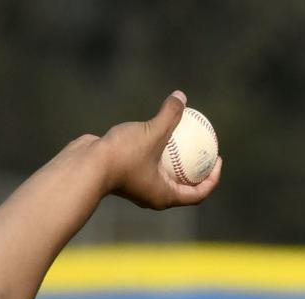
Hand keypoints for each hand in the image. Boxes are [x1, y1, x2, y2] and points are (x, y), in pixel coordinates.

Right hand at [102, 91, 222, 210]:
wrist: (86, 165)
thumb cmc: (122, 156)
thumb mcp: (152, 133)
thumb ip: (169, 115)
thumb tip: (182, 97)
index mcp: (165, 196)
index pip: (198, 194)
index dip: (212, 178)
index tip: (218, 159)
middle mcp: (154, 195)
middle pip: (184, 185)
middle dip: (197, 169)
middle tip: (204, 147)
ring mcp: (139, 186)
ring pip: (163, 172)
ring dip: (175, 158)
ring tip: (182, 135)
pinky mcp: (126, 173)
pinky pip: (148, 161)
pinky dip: (155, 149)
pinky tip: (156, 128)